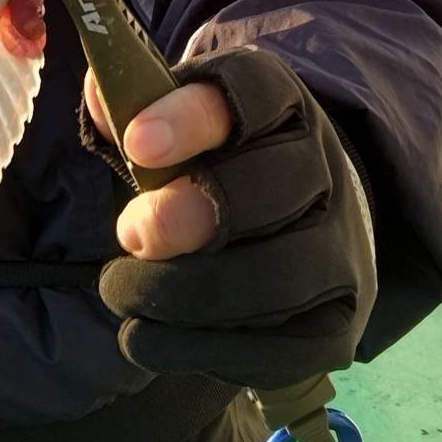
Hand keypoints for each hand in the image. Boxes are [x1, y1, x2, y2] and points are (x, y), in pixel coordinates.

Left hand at [87, 46, 377, 390]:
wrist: (301, 228)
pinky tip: (146, 337)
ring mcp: (340, 250)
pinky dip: (203, 349)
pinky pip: (283, 348)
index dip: (192, 117)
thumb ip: (133, 110)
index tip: (136, 145)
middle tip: (129, 233)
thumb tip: (101, 100)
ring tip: (121, 292)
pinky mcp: (336, 326)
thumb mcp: (176, 126)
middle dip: (192, 213)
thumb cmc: (215, 169)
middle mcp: (325, 170)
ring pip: (281, 274)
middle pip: (273, 185)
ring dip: (187, 291)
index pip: (253, 91)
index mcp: (284, 106)